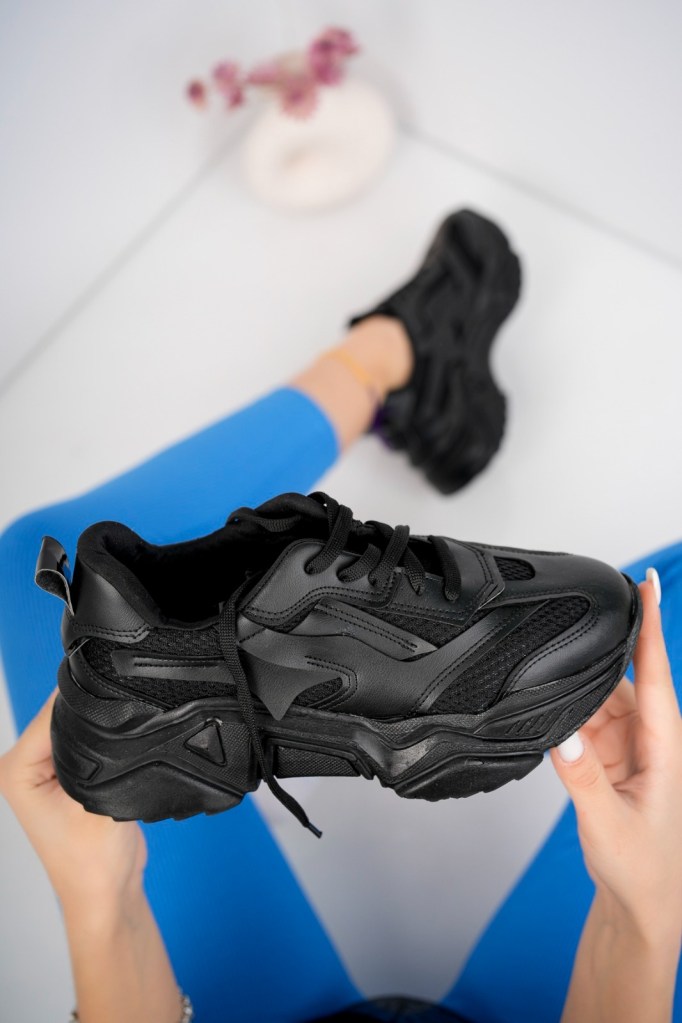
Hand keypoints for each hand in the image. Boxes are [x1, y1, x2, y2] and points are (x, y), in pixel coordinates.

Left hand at [0, 689, 145, 912]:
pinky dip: (103, 743)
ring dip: (100, 733)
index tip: (117, 708)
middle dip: (94, 719)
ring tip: (117, 759)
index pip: (52, 713)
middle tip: (118, 744)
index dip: (87, 707)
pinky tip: (117, 758)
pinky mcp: (64, 772)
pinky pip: (85, 739)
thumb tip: (105, 704)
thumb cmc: (92, 862)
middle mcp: (21, 765)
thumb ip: (99, 746)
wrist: (107, 893)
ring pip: (77, 724)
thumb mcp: (97, 796)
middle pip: (62, 714)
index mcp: (14, 769)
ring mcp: (42, 768)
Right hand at [551, 572, 681, 944]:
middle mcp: (652, 739)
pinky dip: (567, 715)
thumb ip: (583, 780)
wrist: (642, 904)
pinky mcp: (610, 758)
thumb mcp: (611, 825)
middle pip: (621, 677)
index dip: (652, 624)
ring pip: (599, 697)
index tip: (647, 582)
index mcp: (667, 747)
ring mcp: (630, 747)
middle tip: (561, 639)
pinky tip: (550, 715)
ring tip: (547, 688)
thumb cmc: (644, 869)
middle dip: (594, 657)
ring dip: (575, 694)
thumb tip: (559, 735)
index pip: (658, 671)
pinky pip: (585, 720)